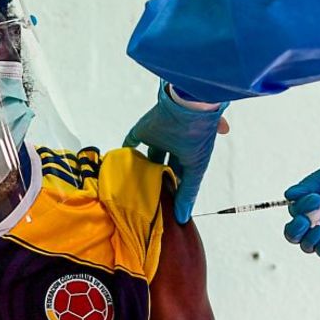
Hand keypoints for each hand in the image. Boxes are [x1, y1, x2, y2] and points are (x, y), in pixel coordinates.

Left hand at [124, 82, 228, 223]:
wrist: (189, 103)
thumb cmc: (198, 135)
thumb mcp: (196, 168)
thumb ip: (187, 192)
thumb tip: (183, 217)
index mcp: (190, 153)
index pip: (182, 174)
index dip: (177, 188)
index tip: (169, 205)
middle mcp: (175, 144)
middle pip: (166, 166)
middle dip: (160, 179)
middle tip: (152, 197)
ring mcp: (159, 135)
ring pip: (150, 155)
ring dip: (144, 167)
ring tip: (136, 185)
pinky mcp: (144, 128)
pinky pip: (133, 139)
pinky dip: (127, 149)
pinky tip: (121, 161)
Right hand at [283, 156, 319, 257]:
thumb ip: (312, 183)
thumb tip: (288, 194)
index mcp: (312, 200)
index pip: (293, 210)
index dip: (299, 208)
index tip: (316, 198)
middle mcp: (317, 217)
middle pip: (293, 233)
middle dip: (296, 228)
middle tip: (309, 218)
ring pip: (306, 245)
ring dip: (310, 236)